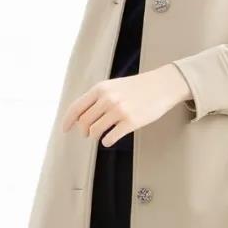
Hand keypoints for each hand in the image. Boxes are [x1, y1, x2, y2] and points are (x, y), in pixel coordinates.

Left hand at [63, 65, 192, 147]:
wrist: (162, 85)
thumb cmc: (137, 87)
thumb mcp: (114, 85)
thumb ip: (98, 97)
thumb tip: (82, 116)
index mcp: (101, 88)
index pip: (76, 107)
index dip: (68, 121)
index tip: (65, 129)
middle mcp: (107, 99)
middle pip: (84, 122)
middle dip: (83, 130)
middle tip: (87, 133)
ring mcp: (119, 111)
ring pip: (95, 131)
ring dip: (95, 136)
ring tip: (100, 135)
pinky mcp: (131, 122)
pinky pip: (110, 138)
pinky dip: (107, 141)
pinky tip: (110, 140)